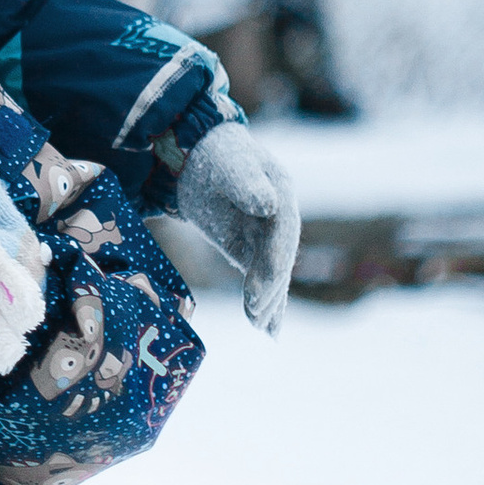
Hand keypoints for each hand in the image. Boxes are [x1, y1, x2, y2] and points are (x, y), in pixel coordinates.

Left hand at [171, 119, 298, 333]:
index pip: (282, 230)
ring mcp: (268, 234)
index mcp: (281, 191)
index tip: (261, 285)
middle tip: (255, 311)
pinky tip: (268, 329)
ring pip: (272, 271)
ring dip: (269, 300)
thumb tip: (269, 206)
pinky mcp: (251, 248)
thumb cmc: (217, 155)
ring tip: (259, 326)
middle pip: (279, 255)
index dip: (274, 258)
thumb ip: (248, 185)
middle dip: (269, 286)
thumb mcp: (230, 164)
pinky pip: (261, 277)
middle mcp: (281, 216)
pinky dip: (266, 302)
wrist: (200, 154)